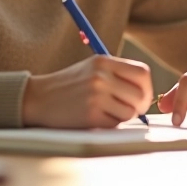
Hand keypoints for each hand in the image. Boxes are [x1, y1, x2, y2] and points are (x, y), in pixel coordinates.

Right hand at [22, 56, 152, 128]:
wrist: (39, 98)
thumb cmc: (69, 84)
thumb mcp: (93, 68)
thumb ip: (118, 74)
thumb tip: (146, 91)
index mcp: (103, 62)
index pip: (142, 73)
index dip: (147, 87)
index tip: (143, 96)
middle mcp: (100, 76)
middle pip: (140, 95)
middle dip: (139, 106)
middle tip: (132, 110)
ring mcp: (95, 96)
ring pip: (130, 112)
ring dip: (123, 116)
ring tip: (108, 111)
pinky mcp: (90, 115)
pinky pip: (115, 124)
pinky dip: (110, 124)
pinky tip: (96, 117)